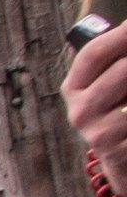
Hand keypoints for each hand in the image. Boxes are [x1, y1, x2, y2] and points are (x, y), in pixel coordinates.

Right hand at [65, 23, 126, 164]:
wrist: (123, 160)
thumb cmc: (120, 111)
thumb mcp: (112, 83)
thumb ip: (118, 57)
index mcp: (74, 87)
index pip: (93, 54)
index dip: (121, 35)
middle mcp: (78, 110)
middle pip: (122, 70)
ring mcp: (96, 133)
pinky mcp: (115, 152)